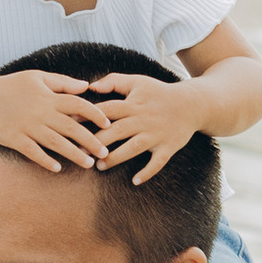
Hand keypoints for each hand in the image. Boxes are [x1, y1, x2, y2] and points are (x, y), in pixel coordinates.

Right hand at [0, 69, 110, 174]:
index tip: (108, 125)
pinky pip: (33, 152)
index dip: (95, 114)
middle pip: (72, 128)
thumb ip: (63, 82)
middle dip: (91, 141)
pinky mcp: (15, 138)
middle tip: (105, 153)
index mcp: (49, 97)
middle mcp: (42, 112)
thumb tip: (85, 86)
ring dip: (74, 154)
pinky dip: (45, 160)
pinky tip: (57, 169)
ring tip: (88, 164)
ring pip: (56, 142)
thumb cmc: (12, 86)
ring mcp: (28, 127)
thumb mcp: (38, 77)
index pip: (78, 105)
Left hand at [82, 71, 202, 186]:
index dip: (88, 116)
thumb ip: (114, 81)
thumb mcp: (138, 81)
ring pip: (133, 148)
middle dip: (96, 142)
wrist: (192, 104)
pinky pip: (157, 162)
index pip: (107, 110)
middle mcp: (143, 120)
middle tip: (78, 152)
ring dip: (116, 158)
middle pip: (116, 131)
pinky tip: (135, 181)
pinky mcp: (168, 147)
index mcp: (133, 104)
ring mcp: (156, 135)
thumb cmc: (159, 93)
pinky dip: (147, 172)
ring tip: (99, 166)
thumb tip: (91, 86)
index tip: (70, 124)